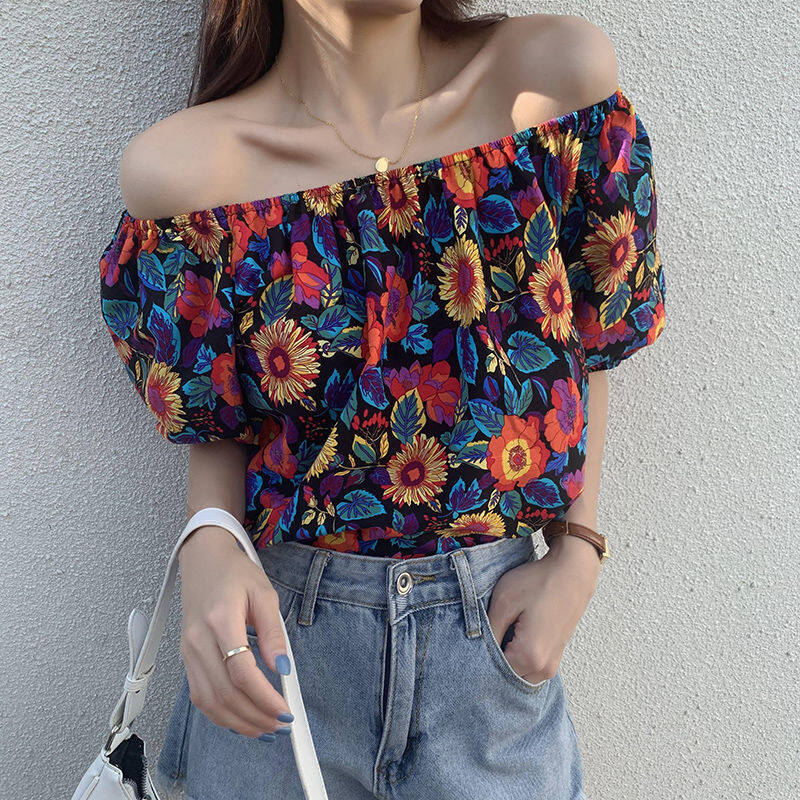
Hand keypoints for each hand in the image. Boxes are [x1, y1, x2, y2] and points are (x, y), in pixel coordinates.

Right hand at [177, 525, 293, 739]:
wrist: (203, 559)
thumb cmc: (234, 572)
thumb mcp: (264, 593)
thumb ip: (273, 631)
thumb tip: (283, 667)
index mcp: (220, 620)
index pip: (241, 671)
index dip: (263, 697)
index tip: (285, 709)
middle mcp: (199, 640)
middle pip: (224, 693)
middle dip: (255, 716)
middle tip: (280, 724)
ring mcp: (188, 652)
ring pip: (208, 701)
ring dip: (237, 722)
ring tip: (264, 729)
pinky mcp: (186, 658)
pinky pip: (199, 696)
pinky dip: (220, 714)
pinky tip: (241, 719)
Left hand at [485, 535, 601, 684]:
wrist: (572, 572)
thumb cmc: (538, 582)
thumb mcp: (504, 601)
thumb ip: (489, 631)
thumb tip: (477, 651)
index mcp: (530, 656)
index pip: (492, 674)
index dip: (479, 659)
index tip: (473, 643)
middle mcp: (544, 668)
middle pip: (506, 678)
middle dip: (492, 663)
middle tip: (484, 638)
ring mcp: (552, 665)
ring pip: (518, 676)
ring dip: (506, 662)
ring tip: (500, 635)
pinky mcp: (555, 657)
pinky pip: (530, 669)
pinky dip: (518, 658)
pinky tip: (513, 636)